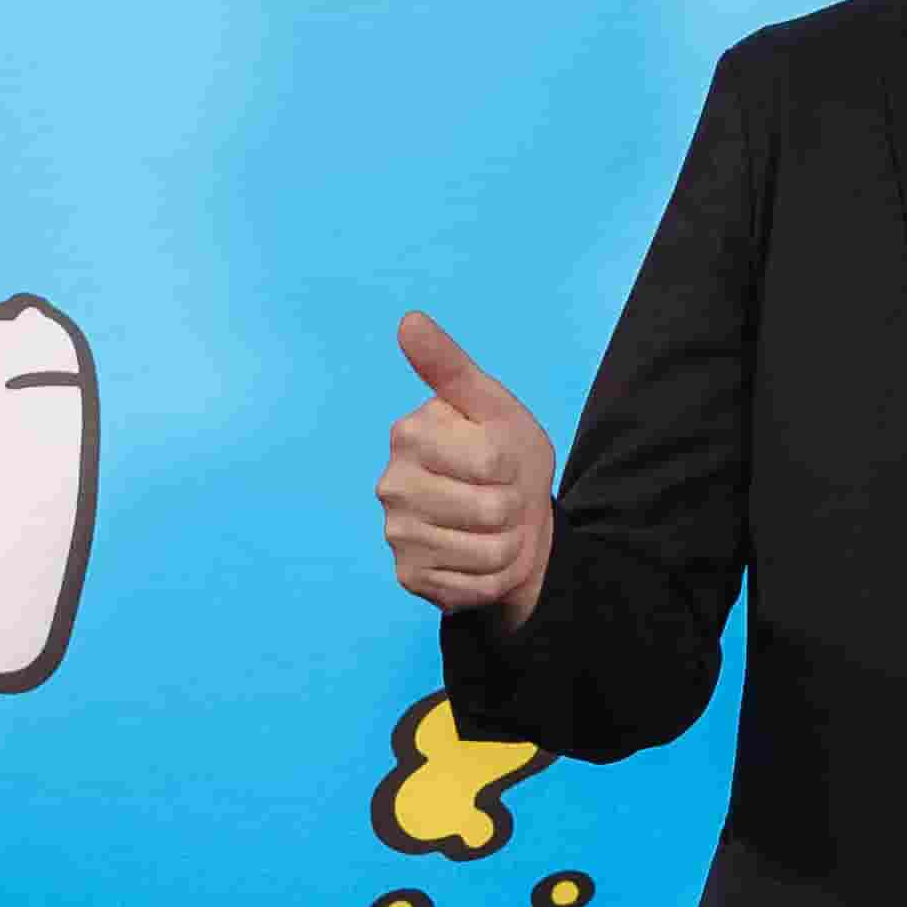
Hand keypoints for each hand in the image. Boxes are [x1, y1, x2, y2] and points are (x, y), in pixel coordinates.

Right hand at [380, 309, 555, 626]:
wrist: (510, 521)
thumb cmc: (503, 456)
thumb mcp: (492, 407)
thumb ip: (451, 367)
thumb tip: (408, 320)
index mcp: (409, 433)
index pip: (491, 461)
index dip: (515, 465)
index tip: (504, 459)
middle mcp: (391, 484)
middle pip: (491, 510)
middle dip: (514, 506)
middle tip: (503, 496)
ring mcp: (396, 533)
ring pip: (488, 552)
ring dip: (509, 543)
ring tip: (497, 526)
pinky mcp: (408, 575)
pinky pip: (475, 586)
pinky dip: (494, 575)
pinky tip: (480, 556)